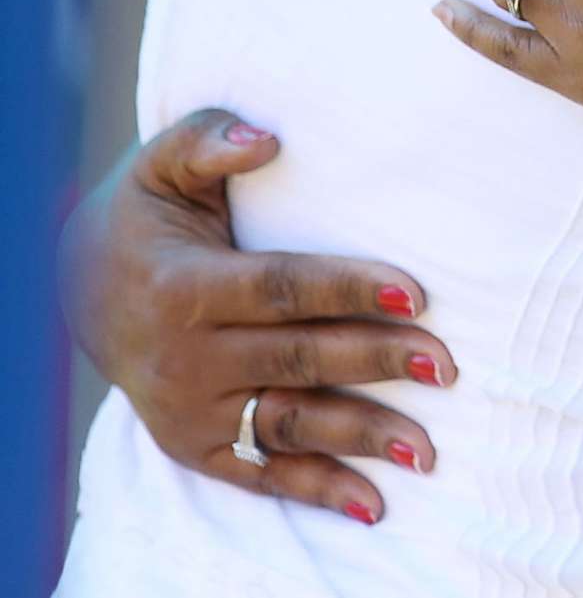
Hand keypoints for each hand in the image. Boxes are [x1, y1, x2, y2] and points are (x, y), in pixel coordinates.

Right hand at [62, 110, 456, 524]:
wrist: (77, 290)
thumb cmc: (146, 217)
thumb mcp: (161, 166)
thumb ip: (208, 140)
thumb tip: (266, 138)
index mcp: (183, 287)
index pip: (280, 289)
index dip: (347, 290)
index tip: (415, 291)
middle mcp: (185, 358)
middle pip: (298, 359)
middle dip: (375, 361)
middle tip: (446, 363)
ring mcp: (191, 411)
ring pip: (290, 424)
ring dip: (362, 437)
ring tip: (430, 447)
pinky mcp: (197, 446)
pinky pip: (264, 474)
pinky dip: (319, 491)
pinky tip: (377, 502)